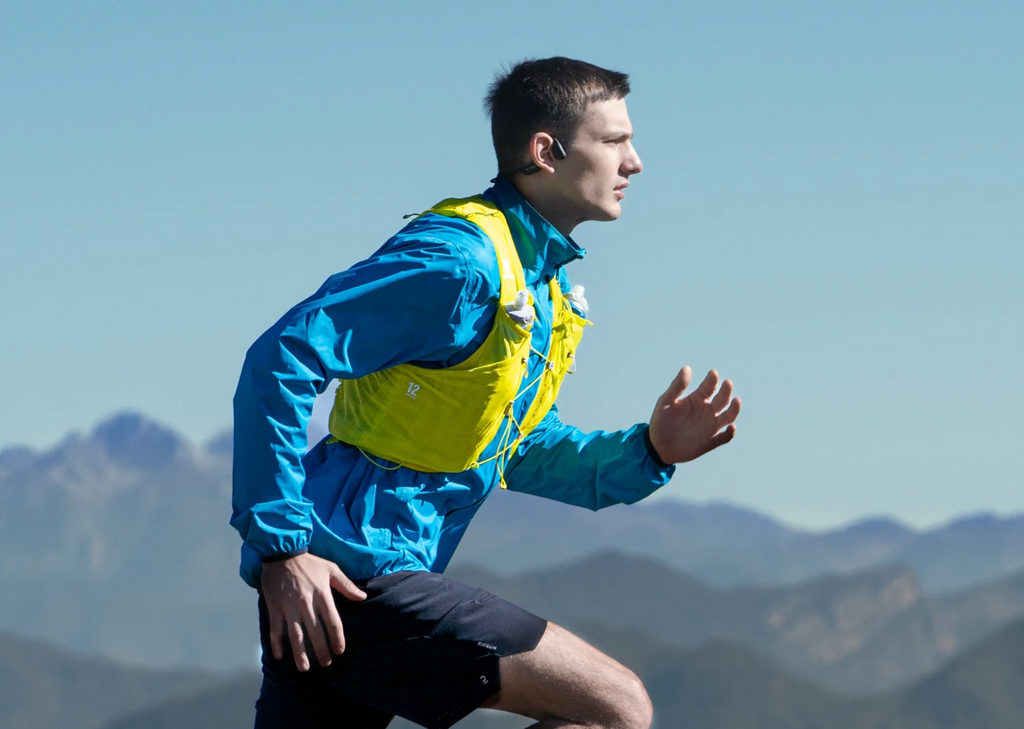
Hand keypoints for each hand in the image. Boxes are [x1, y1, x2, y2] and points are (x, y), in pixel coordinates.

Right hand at [260, 552, 366, 671]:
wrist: (282, 552)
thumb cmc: (309, 562)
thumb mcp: (331, 569)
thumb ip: (346, 585)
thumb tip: (363, 597)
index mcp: (322, 596)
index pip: (333, 622)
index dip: (337, 639)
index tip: (340, 651)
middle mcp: (306, 604)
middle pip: (316, 633)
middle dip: (321, 651)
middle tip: (326, 664)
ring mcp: (289, 607)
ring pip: (295, 635)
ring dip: (300, 654)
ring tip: (305, 668)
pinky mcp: (275, 608)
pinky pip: (275, 629)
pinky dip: (276, 643)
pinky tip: (279, 656)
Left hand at [648, 366, 741, 464]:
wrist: (658, 445)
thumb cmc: (661, 421)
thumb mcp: (666, 401)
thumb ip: (677, 386)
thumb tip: (687, 368)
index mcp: (697, 398)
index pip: (709, 386)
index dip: (712, 379)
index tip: (713, 373)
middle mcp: (707, 410)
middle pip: (722, 399)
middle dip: (726, 391)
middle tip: (727, 383)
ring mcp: (710, 426)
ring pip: (728, 417)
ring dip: (734, 409)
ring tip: (737, 401)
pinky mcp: (710, 442)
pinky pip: (724, 437)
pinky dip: (730, 433)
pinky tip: (731, 427)